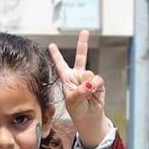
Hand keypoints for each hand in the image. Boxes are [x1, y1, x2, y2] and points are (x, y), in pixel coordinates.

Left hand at [49, 31, 106, 148]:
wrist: (89, 117)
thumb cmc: (77, 110)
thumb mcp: (73, 101)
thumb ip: (79, 91)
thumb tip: (89, 83)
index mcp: (66, 79)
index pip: (60, 65)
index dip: (56, 55)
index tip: (51, 45)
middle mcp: (77, 76)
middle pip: (81, 57)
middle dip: (83, 43)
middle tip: (85, 31)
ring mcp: (88, 78)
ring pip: (88, 73)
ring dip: (86, 85)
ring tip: (85, 95)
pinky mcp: (98, 82)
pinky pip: (97, 79)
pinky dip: (95, 86)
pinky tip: (93, 93)